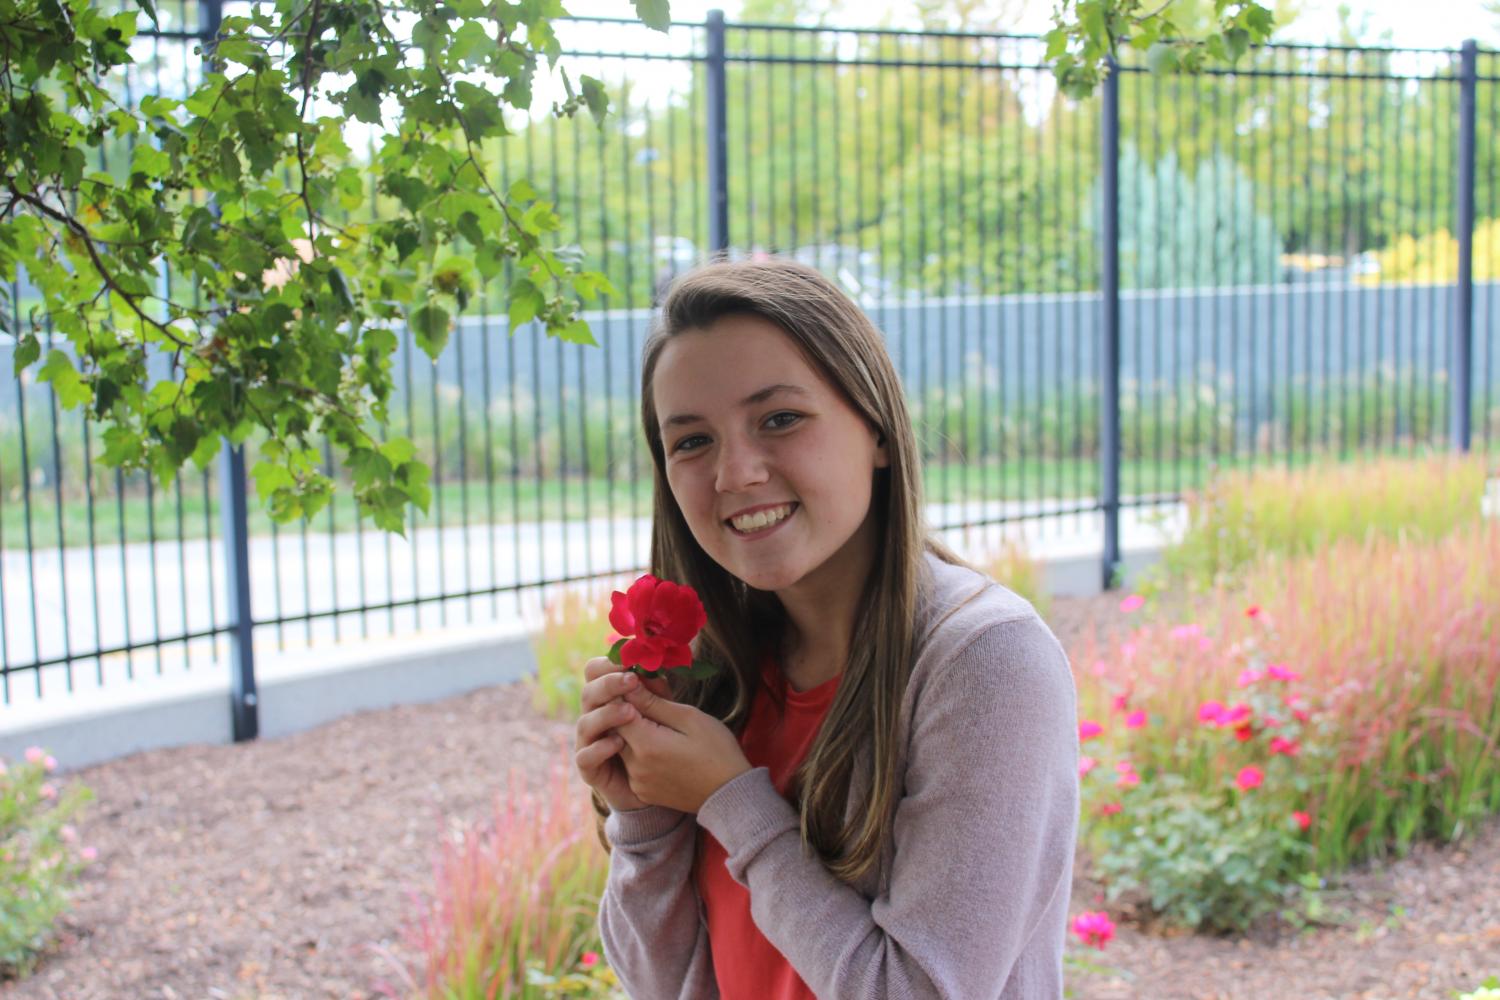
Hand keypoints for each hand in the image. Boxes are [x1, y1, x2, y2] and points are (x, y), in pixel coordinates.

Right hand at [573, 655, 674, 812]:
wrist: (664, 786)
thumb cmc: (667, 744)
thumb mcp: (666, 715)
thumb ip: (656, 694)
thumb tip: (650, 667)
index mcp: (609, 698)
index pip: (596, 673)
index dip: (607, 664)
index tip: (629, 660)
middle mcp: (596, 717)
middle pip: (588, 694)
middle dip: (608, 684)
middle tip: (631, 681)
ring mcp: (591, 743)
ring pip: (585, 723)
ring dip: (606, 714)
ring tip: (630, 712)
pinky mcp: (592, 770)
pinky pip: (585, 757)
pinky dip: (600, 748)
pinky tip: (619, 743)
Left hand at [616, 683, 753, 814]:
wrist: (730, 793)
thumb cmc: (717, 749)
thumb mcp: (689, 718)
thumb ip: (654, 702)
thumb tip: (629, 685)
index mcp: (647, 744)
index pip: (616, 711)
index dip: (625, 695)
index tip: (641, 688)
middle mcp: (636, 766)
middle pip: (616, 730)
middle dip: (627, 714)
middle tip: (651, 705)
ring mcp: (638, 782)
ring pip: (622, 748)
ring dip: (633, 734)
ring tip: (660, 727)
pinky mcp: (643, 792)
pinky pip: (631, 766)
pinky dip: (639, 754)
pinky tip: (663, 749)